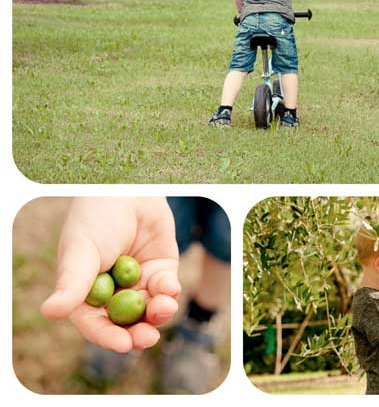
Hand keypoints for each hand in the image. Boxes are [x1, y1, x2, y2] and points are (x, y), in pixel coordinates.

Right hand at [41, 198, 180, 352]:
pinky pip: (167, 291)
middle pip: (126, 324)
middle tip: (147, 338)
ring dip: (158, 314)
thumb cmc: (96, 219)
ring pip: (150, 311)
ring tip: (163, 307)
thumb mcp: (81, 250)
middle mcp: (112, 294)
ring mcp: (138, 283)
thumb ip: (72, 282)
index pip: (96, 324)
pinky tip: (168, 287)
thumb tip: (51, 311)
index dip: (108, 336)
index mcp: (86, 294)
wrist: (129, 191)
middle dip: (138, 333)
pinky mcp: (161, 271)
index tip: (123, 344)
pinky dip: (169, 293)